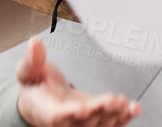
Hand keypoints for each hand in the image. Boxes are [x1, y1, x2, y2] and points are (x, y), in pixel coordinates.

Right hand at [16, 37, 139, 126]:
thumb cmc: (35, 87)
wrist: (41, 101)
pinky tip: (133, 109)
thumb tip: (34, 43)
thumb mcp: (28, 71)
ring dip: (114, 115)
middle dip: (98, 112)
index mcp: (45, 110)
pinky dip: (124, 118)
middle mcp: (65, 121)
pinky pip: (111, 124)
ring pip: (99, 125)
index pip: (55, 116)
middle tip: (112, 101)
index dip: (68, 114)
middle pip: (82, 122)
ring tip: (125, 104)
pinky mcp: (96, 120)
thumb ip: (32, 60)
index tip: (80, 108)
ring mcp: (81, 123)